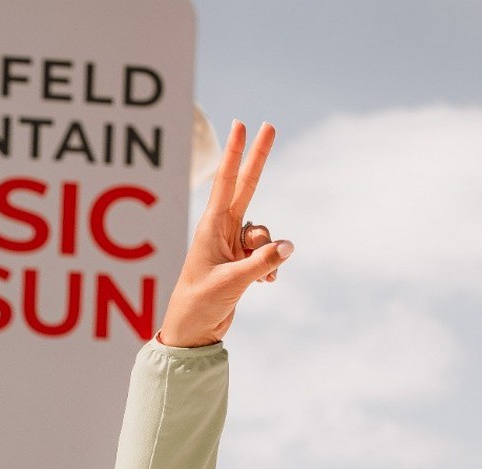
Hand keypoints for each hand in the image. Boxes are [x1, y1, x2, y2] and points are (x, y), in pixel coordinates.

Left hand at [157, 121, 292, 347]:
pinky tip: (263, 284)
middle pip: (246, 186)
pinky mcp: (242, 261)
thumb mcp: (231, 282)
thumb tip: (288, 245)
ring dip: (267, 252)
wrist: (193, 331)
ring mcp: (233, 244)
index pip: (227, 182)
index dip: (236, 153)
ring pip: (263, 232)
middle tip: (269, 125)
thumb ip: (261, 262)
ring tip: (260, 276)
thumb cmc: (200, 304)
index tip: (242, 125)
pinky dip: (270, 266)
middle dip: (258, 158)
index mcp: (211, 227)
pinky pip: (267, 253)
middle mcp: (222, 230)